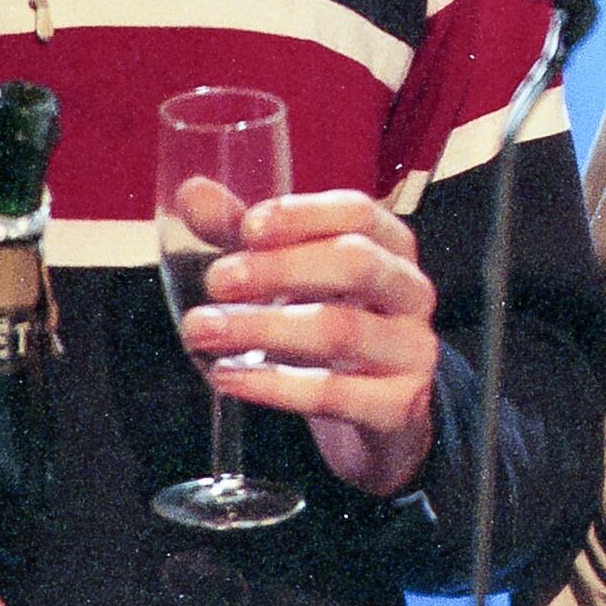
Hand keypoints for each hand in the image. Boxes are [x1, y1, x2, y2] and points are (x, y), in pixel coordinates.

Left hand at [180, 189, 438, 497]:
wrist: (381, 412)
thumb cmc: (333, 325)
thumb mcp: (296, 279)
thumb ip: (248, 240)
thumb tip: (193, 193)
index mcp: (392, 247)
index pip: (358, 213)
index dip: (303, 214)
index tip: (247, 227)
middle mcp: (410, 292)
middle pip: (356, 263)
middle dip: (280, 269)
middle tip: (217, 280)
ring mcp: (411, 350)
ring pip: (341, 330)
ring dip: (263, 328)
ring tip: (202, 331)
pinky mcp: (398, 406)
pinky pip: (335, 394)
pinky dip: (275, 387)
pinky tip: (229, 377)